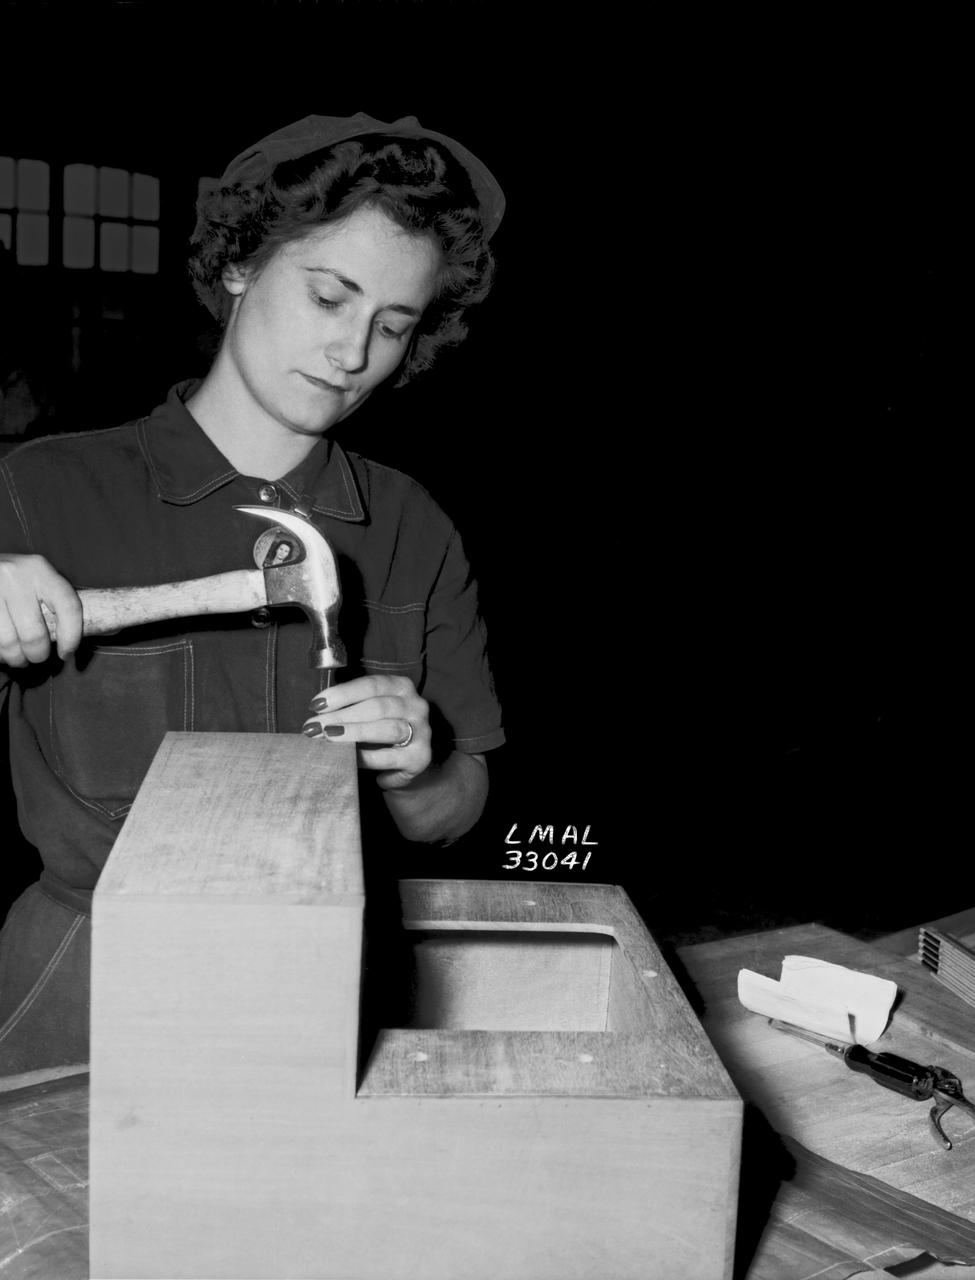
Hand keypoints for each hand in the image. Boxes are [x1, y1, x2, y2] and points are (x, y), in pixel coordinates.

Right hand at [0, 553, 81, 665]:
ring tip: (17, 657)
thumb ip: (60, 604)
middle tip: (36, 657)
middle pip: (34, 634)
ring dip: (15, 658)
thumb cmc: (15, 581)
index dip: (72, 638)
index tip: (67, 654)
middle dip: (37, 655)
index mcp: (41, 569)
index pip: (68, 607)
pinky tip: (1, 648)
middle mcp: (14, 576)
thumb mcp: (38, 581)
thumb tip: (110, 628)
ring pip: (8, 643)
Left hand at [302, 674, 431, 789]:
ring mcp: (422, 732)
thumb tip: (316, 712)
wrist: (409, 762)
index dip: (342, 693)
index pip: (371, 685)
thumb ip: (351, 707)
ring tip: (328, 738)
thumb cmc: (381, 732)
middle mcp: (416, 706)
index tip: (316, 704)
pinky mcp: (420, 757)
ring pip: (386, 729)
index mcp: (401, 687)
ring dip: (353, 733)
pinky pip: (389, 757)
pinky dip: (366, 758)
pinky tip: (348, 760)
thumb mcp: (370, 712)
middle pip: (377, 707)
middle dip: (341, 716)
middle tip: (314, 727)